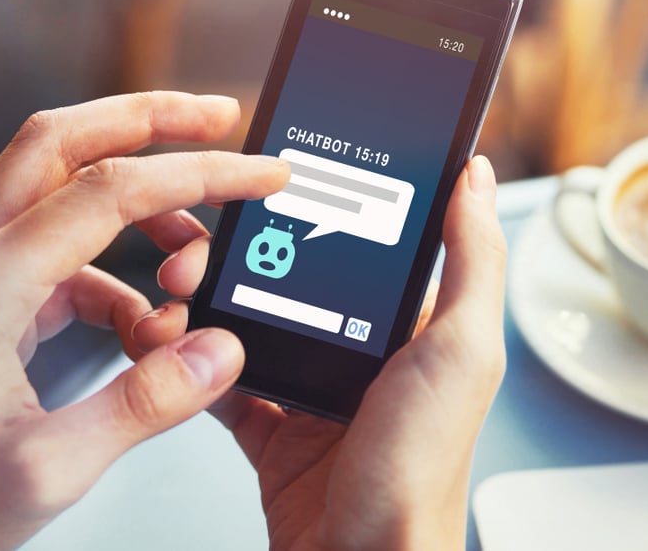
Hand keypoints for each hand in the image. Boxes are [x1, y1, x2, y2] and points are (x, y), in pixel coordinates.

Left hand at [0, 92, 288, 550]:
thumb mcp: (41, 472)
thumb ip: (141, 406)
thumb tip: (219, 352)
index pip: (111, 190)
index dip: (200, 174)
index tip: (260, 174)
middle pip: (64, 141)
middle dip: (153, 120)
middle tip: (221, 118)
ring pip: (62, 190)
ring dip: (143, 211)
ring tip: (192, 269)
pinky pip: (64, 254)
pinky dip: (120, 276)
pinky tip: (144, 329)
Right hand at [136, 155, 506, 549]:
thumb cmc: (420, 471)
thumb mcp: (461, 351)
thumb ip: (471, 261)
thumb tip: (476, 176)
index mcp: (416, 325)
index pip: (363, 242)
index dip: (314, 209)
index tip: (267, 184)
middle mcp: (367, 351)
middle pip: (294, 275)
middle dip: (241, 253)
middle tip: (200, 250)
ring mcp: (318, 388)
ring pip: (253, 321)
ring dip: (208, 300)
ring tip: (178, 292)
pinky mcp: (277, 426)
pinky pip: (227, 379)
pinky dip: (193, 360)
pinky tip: (172, 339)